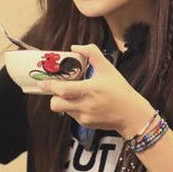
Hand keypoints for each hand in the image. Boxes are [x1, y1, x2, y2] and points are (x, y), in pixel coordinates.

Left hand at [39, 43, 154, 137]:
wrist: (131, 114)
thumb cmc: (120, 90)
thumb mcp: (108, 68)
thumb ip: (92, 54)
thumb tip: (75, 47)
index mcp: (91, 89)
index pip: (63, 90)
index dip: (50, 86)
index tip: (42, 82)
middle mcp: (85, 105)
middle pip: (56, 104)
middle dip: (53, 96)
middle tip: (58, 89)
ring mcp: (84, 116)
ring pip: (63, 110)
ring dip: (64, 102)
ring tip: (75, 95)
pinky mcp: (85, 124)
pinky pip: (72, 115)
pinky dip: (73, 108)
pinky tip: (85, 103)